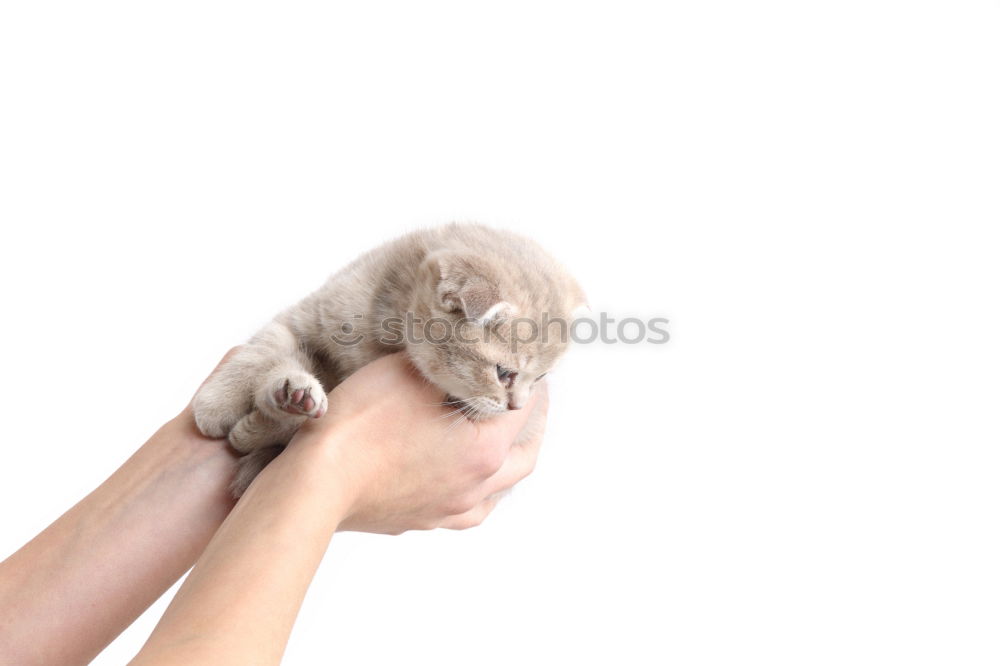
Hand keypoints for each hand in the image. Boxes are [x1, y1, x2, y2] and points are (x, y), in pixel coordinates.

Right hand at [289, 353, 548, 534]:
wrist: (315, 482)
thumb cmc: (362, 422)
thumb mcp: (411, 371)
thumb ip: (450, 361)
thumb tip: (472, 353)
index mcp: (486, 448)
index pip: (525, 405)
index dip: (528, 378)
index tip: (526, 360)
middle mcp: (477, 485)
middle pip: (525, 453)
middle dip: (532, 422)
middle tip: (529, 396)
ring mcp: (450, 509)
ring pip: (499, 487)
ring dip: (509, 460)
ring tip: (503, 437)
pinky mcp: (422, 520)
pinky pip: (467, 508)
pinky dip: (478, 489)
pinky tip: (465, 478)